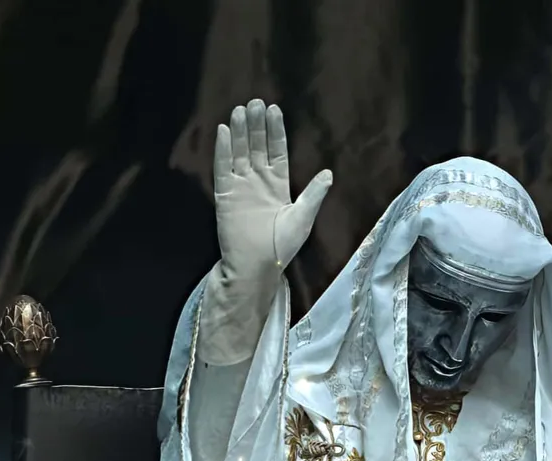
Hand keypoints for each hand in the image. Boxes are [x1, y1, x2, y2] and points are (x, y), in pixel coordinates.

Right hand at [213, 99, 332, 281]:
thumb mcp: (303, 219)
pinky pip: (222, 167)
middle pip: (256, 146)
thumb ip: (313, 195)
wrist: (255, 266)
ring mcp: (240, 186)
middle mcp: (258, 180)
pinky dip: (222, 150)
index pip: (277, 151)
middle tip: (255, 102)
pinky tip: (222, 131)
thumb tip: (329, 173)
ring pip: (239, 152)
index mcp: (279, 185)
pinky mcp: (225, 194)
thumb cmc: (281, 246)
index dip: (276, 131)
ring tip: (240, 109)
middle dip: (256, 125)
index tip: (274, 110)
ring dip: (239, 131)